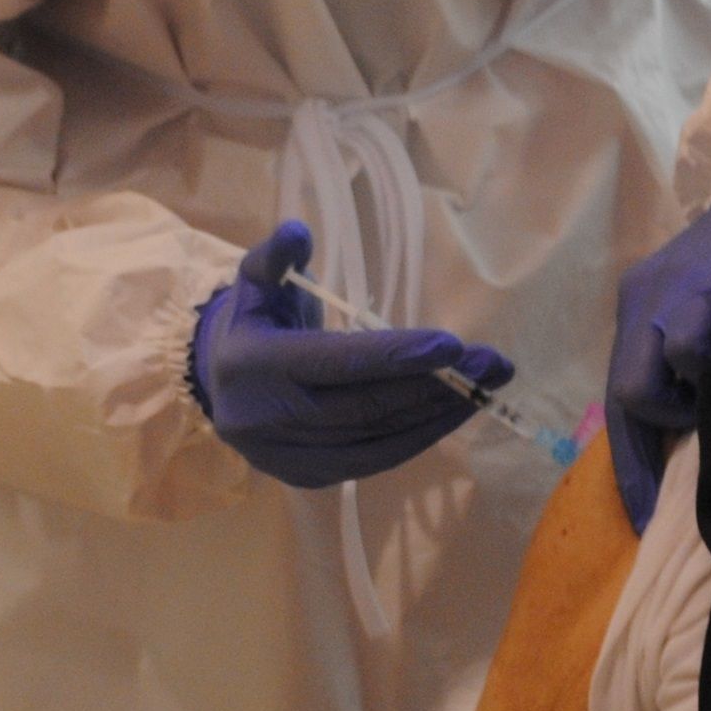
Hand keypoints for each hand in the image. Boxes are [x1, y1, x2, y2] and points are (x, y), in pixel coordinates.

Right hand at [188, 222, 516, 490]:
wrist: (219, 389)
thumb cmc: (254, 325)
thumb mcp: (255, 284)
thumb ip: (277, 257)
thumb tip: (300, 232)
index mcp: (256, 366)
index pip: (336, 363)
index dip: (395, 356)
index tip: (453, 343)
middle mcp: (270, 420)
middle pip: (367, 406)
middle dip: (436, 385)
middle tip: (491, 363)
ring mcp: (290, 457)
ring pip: (378, 440)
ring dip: (439, 414)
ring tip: (486, 386)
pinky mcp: (310, 479)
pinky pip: (376, 461)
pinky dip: (420, 437)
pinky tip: (454, 412)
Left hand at [605, 172, 710, 528]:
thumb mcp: (684, 308)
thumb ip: (670, 365)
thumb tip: (670, 444)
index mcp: (636, 307)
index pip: (618, 402)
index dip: (630, 467)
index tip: (645, 521)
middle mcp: (655, 295)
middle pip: (631, 389)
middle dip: (668, 416)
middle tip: (704, 417)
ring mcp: (699, 281)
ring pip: (684, 356)